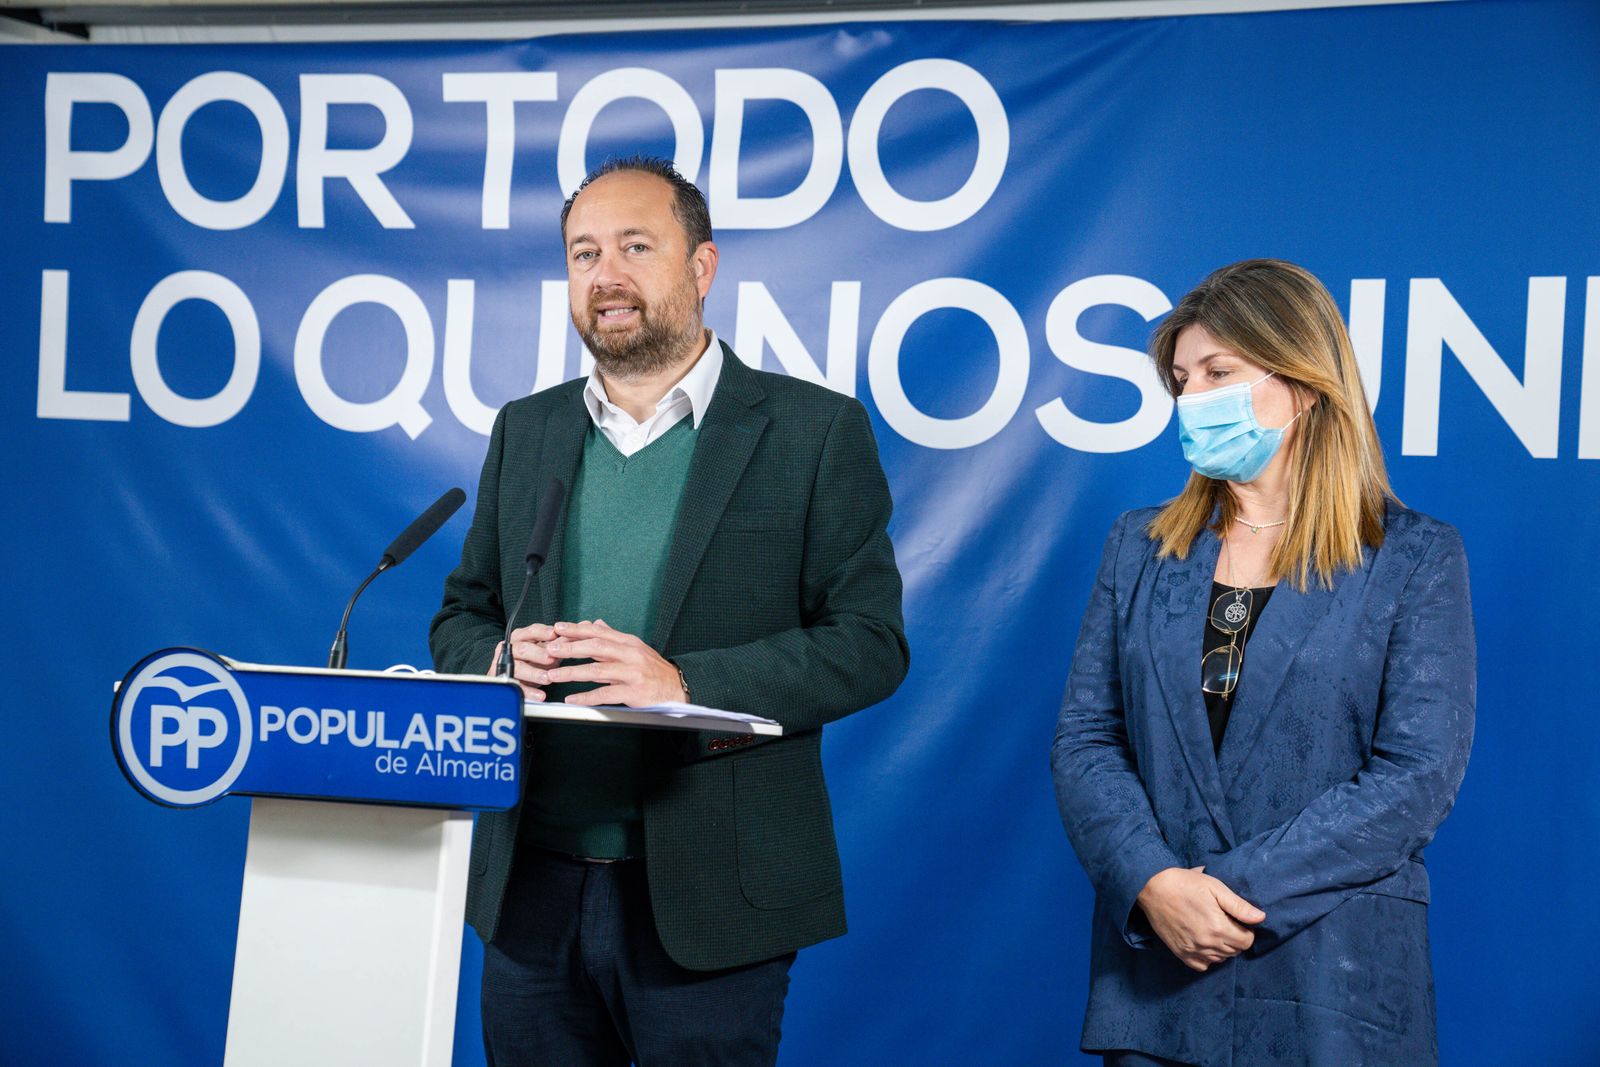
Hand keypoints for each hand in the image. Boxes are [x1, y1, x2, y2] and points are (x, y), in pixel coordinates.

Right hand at [489, 623, 561, 701]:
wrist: (518, 677)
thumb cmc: (534, 659)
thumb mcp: (548, 650)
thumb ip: (561, 641)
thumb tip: (582, 628)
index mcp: (521, 637)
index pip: (531, 631)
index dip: (542, 632)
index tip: (554, 634)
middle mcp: (510, 649)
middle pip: (522, 648)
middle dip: (537, 653)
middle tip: (550, 659)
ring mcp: (506, 665)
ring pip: (518, 667)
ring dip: (534, 673)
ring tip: (547, 679)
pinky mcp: (507, 682)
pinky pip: (517, 686)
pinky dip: (530, 692)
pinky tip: (541, 695)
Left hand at [541, 619, 686, 707]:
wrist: (677, 687)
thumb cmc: (653, 669)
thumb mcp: (635, 648)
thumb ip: (612, 637)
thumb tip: (595, 623)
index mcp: (628, 642)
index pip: (599, 632)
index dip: (577, 629)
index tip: (558, 628)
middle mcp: (630, 654)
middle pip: (596, 647)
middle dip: (570, 647)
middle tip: (550, 649)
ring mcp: (632, 673)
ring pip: (597, 670)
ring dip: (572, 673)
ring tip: (554, 676)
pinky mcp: (633, 692)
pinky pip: (605, 694)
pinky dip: (587, 696)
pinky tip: (572, 698)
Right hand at [1136, 866, 1264, 971]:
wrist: (1152, 888)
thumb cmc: (1185, 884)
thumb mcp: (1215, 887)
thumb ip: (1239, 905)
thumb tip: (1261, 918)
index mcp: (1219, 927)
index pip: (1247, 941)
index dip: (1246, 930)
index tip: (1237, 920)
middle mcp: (1207, 943)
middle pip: (1235, 951)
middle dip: (1235, 938)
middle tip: (1224, 921)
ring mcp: (1193, 951)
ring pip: (1220, 959)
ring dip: (1223, 947)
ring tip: (1213, 929)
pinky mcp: (1181, 953)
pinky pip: (1203, 966)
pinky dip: (1207, 957)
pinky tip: (1204, 942)